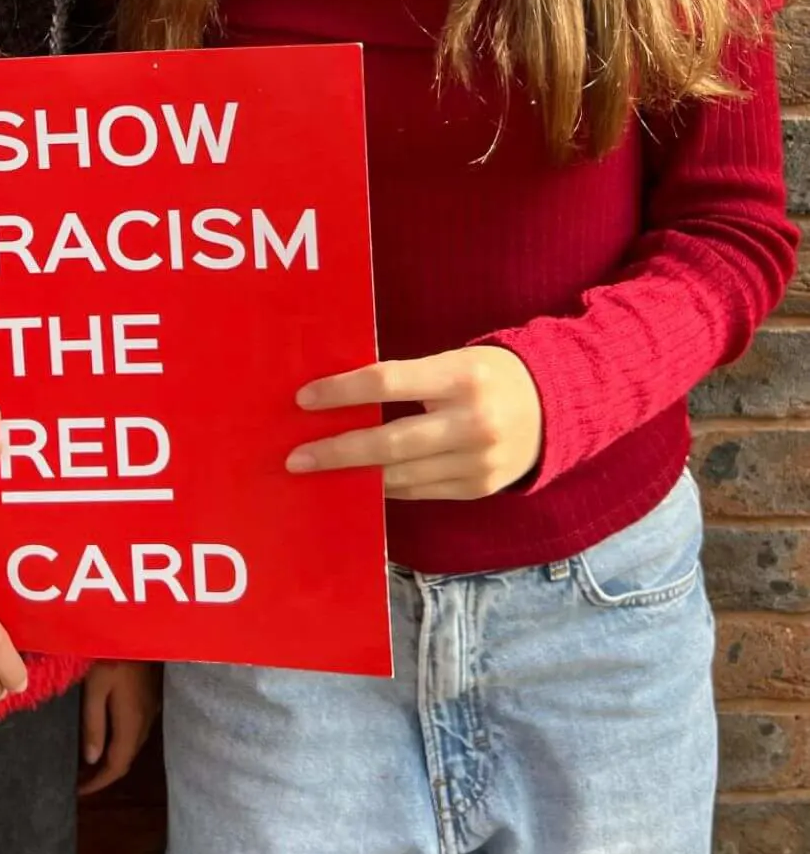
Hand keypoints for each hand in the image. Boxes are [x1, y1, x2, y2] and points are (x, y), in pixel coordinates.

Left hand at [78, 661, 160, 796]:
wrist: (144, 625)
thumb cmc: (113, 653)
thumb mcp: (96, 688)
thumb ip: (94, 724)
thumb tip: (91, 760)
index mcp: (131, 722)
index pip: (117, 765)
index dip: (99, 783)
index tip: (78, 792)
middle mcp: (146, 720)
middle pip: (126, 757)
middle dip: (104, 772)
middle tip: (81, 778)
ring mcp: (152, 707)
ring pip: (132, 743)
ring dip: (113, 756)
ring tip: (90, 760)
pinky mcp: (152, 695)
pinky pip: (136, 728)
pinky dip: (120, 739)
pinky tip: (107, 731)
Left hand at [286, 346, 543, 499]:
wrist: (556, 405)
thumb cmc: (487, 376)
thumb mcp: (453, 362)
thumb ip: (406, 378)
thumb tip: (341, 398)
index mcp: (460, 376)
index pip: (386, 381)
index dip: (341, 392)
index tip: (304, 399)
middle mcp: (471, 422)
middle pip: (388, 441)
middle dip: (336, 450)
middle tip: (297, 457)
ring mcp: (478, 461)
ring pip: (400, 474)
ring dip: (355, 475)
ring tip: (319, 471)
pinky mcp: (479, 488)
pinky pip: (419, 491)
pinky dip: (386, 487)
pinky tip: (359, 482)